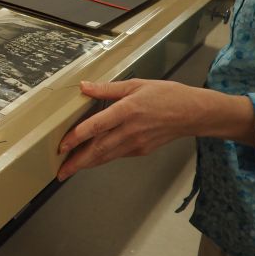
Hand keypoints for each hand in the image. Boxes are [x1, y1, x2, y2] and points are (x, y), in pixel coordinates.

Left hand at [57, 79, 207, 180]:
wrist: (194, 113)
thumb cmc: (166, 95)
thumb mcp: (136, 84)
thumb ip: (107, 88)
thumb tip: (84, 86)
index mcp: (128, 110)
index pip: (97, 126)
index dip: (78, 136)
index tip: (63, 145)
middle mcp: (130, 130)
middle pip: (99, 148)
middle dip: (77, 162)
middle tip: (60, 171)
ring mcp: (136, 143)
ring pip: (106, 156)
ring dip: (86, 164)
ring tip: (68, 170)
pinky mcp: (141, 150)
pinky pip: (117, 155)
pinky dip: (101, 159)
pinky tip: (89, 160)